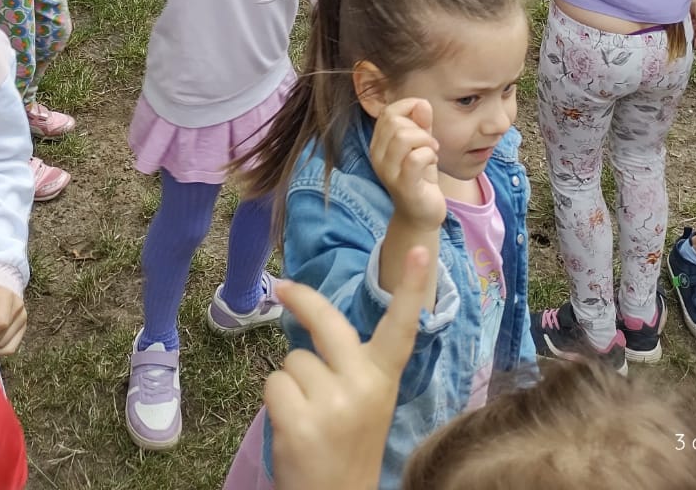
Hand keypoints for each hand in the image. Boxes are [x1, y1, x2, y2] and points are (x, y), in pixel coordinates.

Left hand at [266, 246, 430, 489]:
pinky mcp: (300, 423)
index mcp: (384, 379)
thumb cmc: (346, 445)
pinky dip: (276, 401)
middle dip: (303, 301)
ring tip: (308, 415)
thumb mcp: (365, 401)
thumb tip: (312, 315)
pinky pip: (273, 383)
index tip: (422, 250)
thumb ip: (351, 363)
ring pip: (292, 359)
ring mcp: (332, 405)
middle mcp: (363, 387)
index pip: (402, 329)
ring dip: (291, 381)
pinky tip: (293, 429)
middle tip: (284, 288)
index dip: (412, 289)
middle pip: (327, 321)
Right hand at [369, 99, 445, 230]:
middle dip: (419, 128)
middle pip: (394, 122)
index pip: (388, 112)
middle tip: (429, 143)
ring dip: (425, 140)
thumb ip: (421, 123)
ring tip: (432, 151)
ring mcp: (388, 172)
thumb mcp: (421, 144)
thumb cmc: (420, 176)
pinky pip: (415, 158)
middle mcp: (377, 156)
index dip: (409, 108)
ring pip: (403, 137)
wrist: (422, 214)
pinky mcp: (403, 186)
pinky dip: (429, 155)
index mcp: (379, 143)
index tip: (424, 121)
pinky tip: (432, 162)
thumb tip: (422, 103)